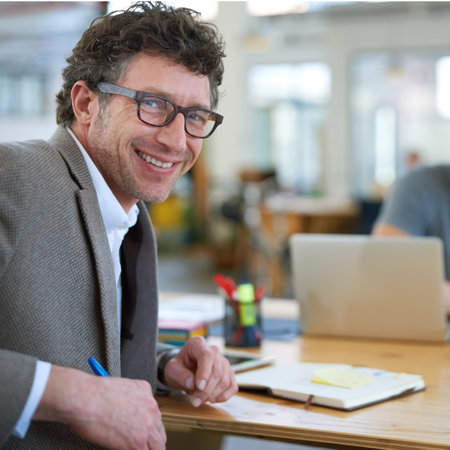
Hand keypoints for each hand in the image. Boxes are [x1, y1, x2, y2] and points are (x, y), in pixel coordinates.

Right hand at [34, 365, 165, 449]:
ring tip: (136, 447)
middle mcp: (151, 407)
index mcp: (146, 391)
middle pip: (159, 430)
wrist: (85, 399)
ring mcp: (147, 425)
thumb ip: (131, 401)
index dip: (149, 426)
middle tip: (143, 445)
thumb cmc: (93, 394)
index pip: (154, 414)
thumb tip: (128, 413)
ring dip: (149, 448)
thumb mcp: (121, 389)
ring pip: (158, 445)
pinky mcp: (138, 442)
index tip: (143, 431)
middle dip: (152, 439)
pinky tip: (128, 449)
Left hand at [163, 336, 237, 406]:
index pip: (206, 356)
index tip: (198, 387)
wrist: (184, 370)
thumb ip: (180, 375)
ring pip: (225, 380)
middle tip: (194, 401)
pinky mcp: (229, 373)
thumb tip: (192, 383)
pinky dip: (223, 396)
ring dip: (213, 395)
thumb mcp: (172, 369)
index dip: (204, 373)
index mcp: (198, 344)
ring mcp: (223, 361)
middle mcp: (214, 350)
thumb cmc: (178, 367)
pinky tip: (211, 399)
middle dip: (206, 390)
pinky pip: (232, 386)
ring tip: (199, 400)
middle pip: (217, 371)